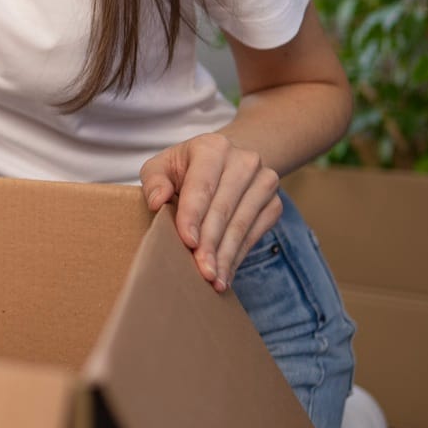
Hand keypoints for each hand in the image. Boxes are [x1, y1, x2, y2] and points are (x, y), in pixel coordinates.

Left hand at [138, 132, 282, 292]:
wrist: (227, 164)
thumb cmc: (186, 169)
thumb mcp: (162, 166)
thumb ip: (154, 181)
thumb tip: (157, 202)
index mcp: (212, 147)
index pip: (202, 186)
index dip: (194, 215)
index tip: (188, 242)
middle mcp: (244, 161)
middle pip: (224, 209)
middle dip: (210, 243)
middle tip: (201, 271)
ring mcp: (264, 182)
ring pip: (242, 225)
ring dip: (226, 255)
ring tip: (213, 280)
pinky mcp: (274, 204)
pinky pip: (254, 235)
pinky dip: (238, 256)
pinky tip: (226, 273)